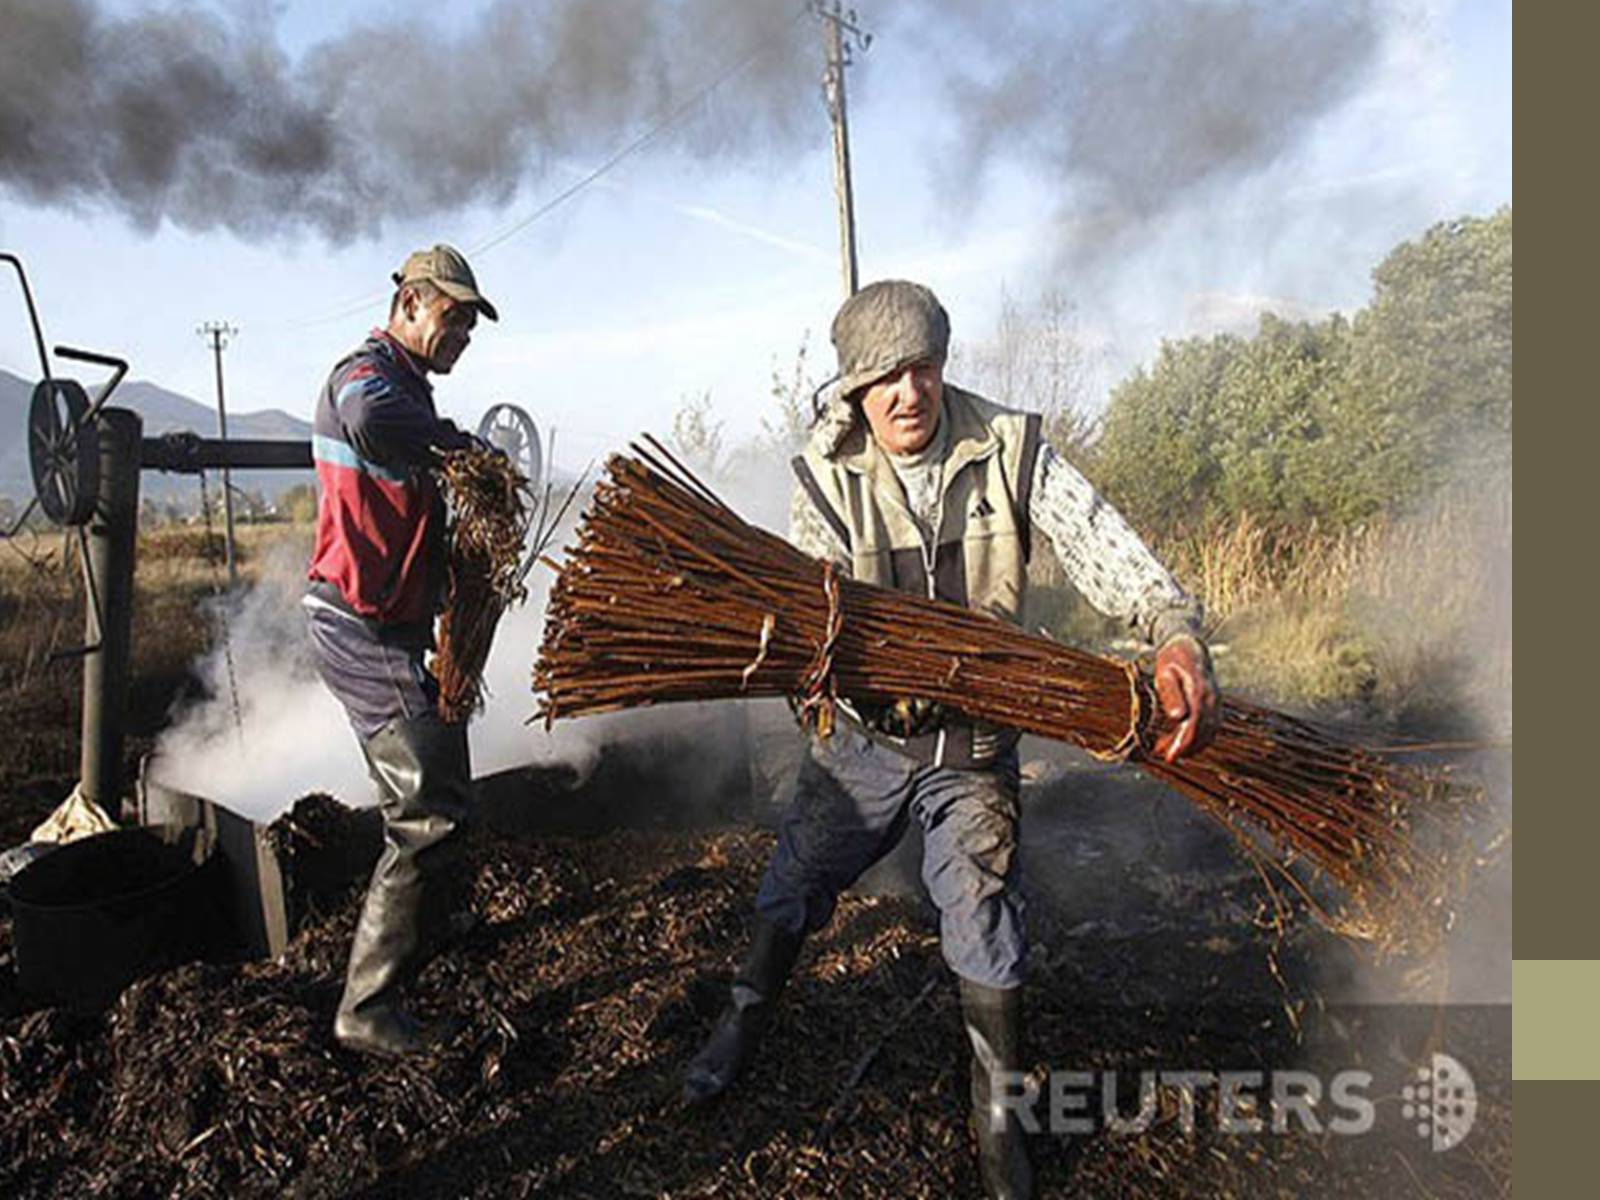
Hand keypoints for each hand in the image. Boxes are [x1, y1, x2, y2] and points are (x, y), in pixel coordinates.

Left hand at [1152, 634, 1219, 762]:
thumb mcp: (1165, 674)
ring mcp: (1216, 703)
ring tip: (1167, 749)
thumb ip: (1171, 694)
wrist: (1190, 648)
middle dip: (1185, 748)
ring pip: (1208, 732)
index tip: (1170, 757)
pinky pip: (1210, 727)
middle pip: (1203, 732)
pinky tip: (1179, 740)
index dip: (1183, 743)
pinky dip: (1197, 738)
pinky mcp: (1215, 706)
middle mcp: (1212, 699)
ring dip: (1191, 745)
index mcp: (1199, 691)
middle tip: (1164, 755)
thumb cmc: (1172, 660)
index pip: (1195, 724)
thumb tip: (1178, 717)